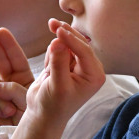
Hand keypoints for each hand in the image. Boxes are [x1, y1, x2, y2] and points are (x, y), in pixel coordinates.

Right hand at [0, 26, 34, 131]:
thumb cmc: (40, 119)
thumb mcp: (44, 94)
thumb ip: (36, 76)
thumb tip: (14, 72)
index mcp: (24, 80)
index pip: (15, 58)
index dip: (7, 44)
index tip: (0, 30)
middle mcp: (9, 85)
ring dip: (3, 95)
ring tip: (13, 109)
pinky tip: (5, 115)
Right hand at [9, 19, 105, 138]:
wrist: (43, 115)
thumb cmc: (53, 105)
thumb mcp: (57, 85)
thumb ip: (58, 63)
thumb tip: (58, 40)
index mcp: (95, 75)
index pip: (85, 51)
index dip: (71, 39)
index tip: (58, 30)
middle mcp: (90, 68)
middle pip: (78, 42)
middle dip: (65, 34)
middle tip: (51, 23)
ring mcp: (78, 64)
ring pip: (67, 44)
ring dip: (56, 46)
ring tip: (49, 69)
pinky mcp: (66, 62)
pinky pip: (58, 49)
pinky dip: (51, 52)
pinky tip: (48, 70)